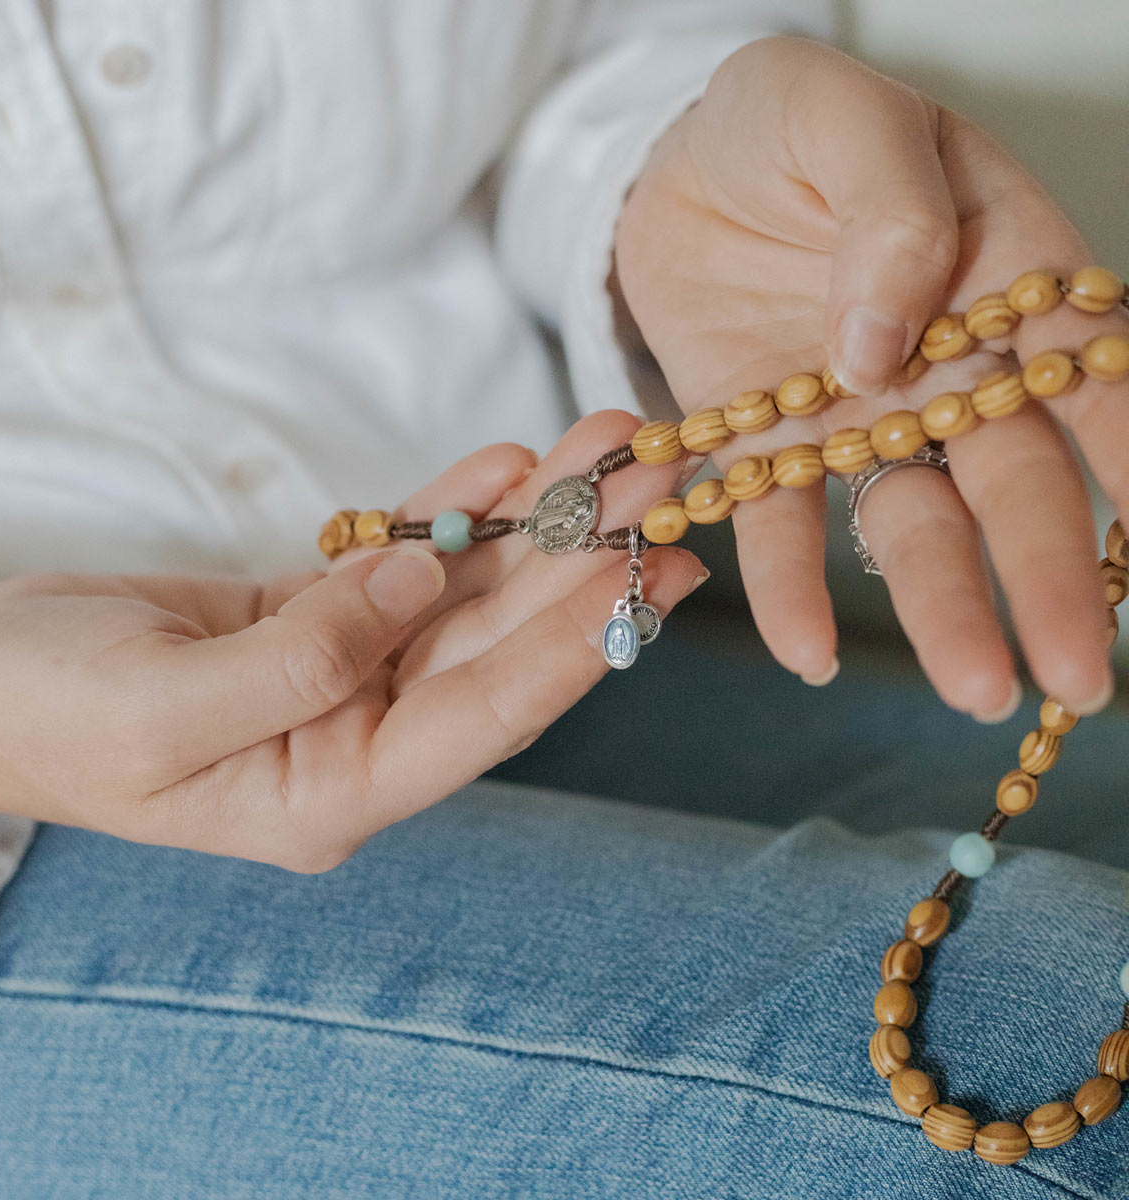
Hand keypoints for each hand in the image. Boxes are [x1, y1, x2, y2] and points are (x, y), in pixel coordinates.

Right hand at [0, 413, 703, 871]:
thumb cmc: (47, 715)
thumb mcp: (159, 708)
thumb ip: (300, 658)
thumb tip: (421, 578)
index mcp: (333, 795)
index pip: (482, 723)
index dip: (573, 651)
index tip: (650, 580)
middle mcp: (361, 738)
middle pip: (497, 648)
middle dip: (584, 565)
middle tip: (665, 485)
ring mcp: (349, 674)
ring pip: (469, 594)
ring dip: (542, 523)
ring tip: (615, 447)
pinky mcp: (326, 617)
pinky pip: (410, 559)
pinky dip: (459, 509)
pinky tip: (519, 464)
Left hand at [614, 35, 1126, 719]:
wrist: (673, 162)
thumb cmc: (780, 120)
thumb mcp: (840, 117)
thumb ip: (886, 214)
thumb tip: (887, 342)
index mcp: (1000, 271)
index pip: (1092, 371)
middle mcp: (943, 365)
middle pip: (1012, 480)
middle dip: (1052, 576)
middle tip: (1079, 677)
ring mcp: (855, 417)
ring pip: (910, 522)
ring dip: (944, 607)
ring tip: (976, 687)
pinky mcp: (765, 444)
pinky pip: (779, 524)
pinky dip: (789, 587)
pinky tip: (807, 652)